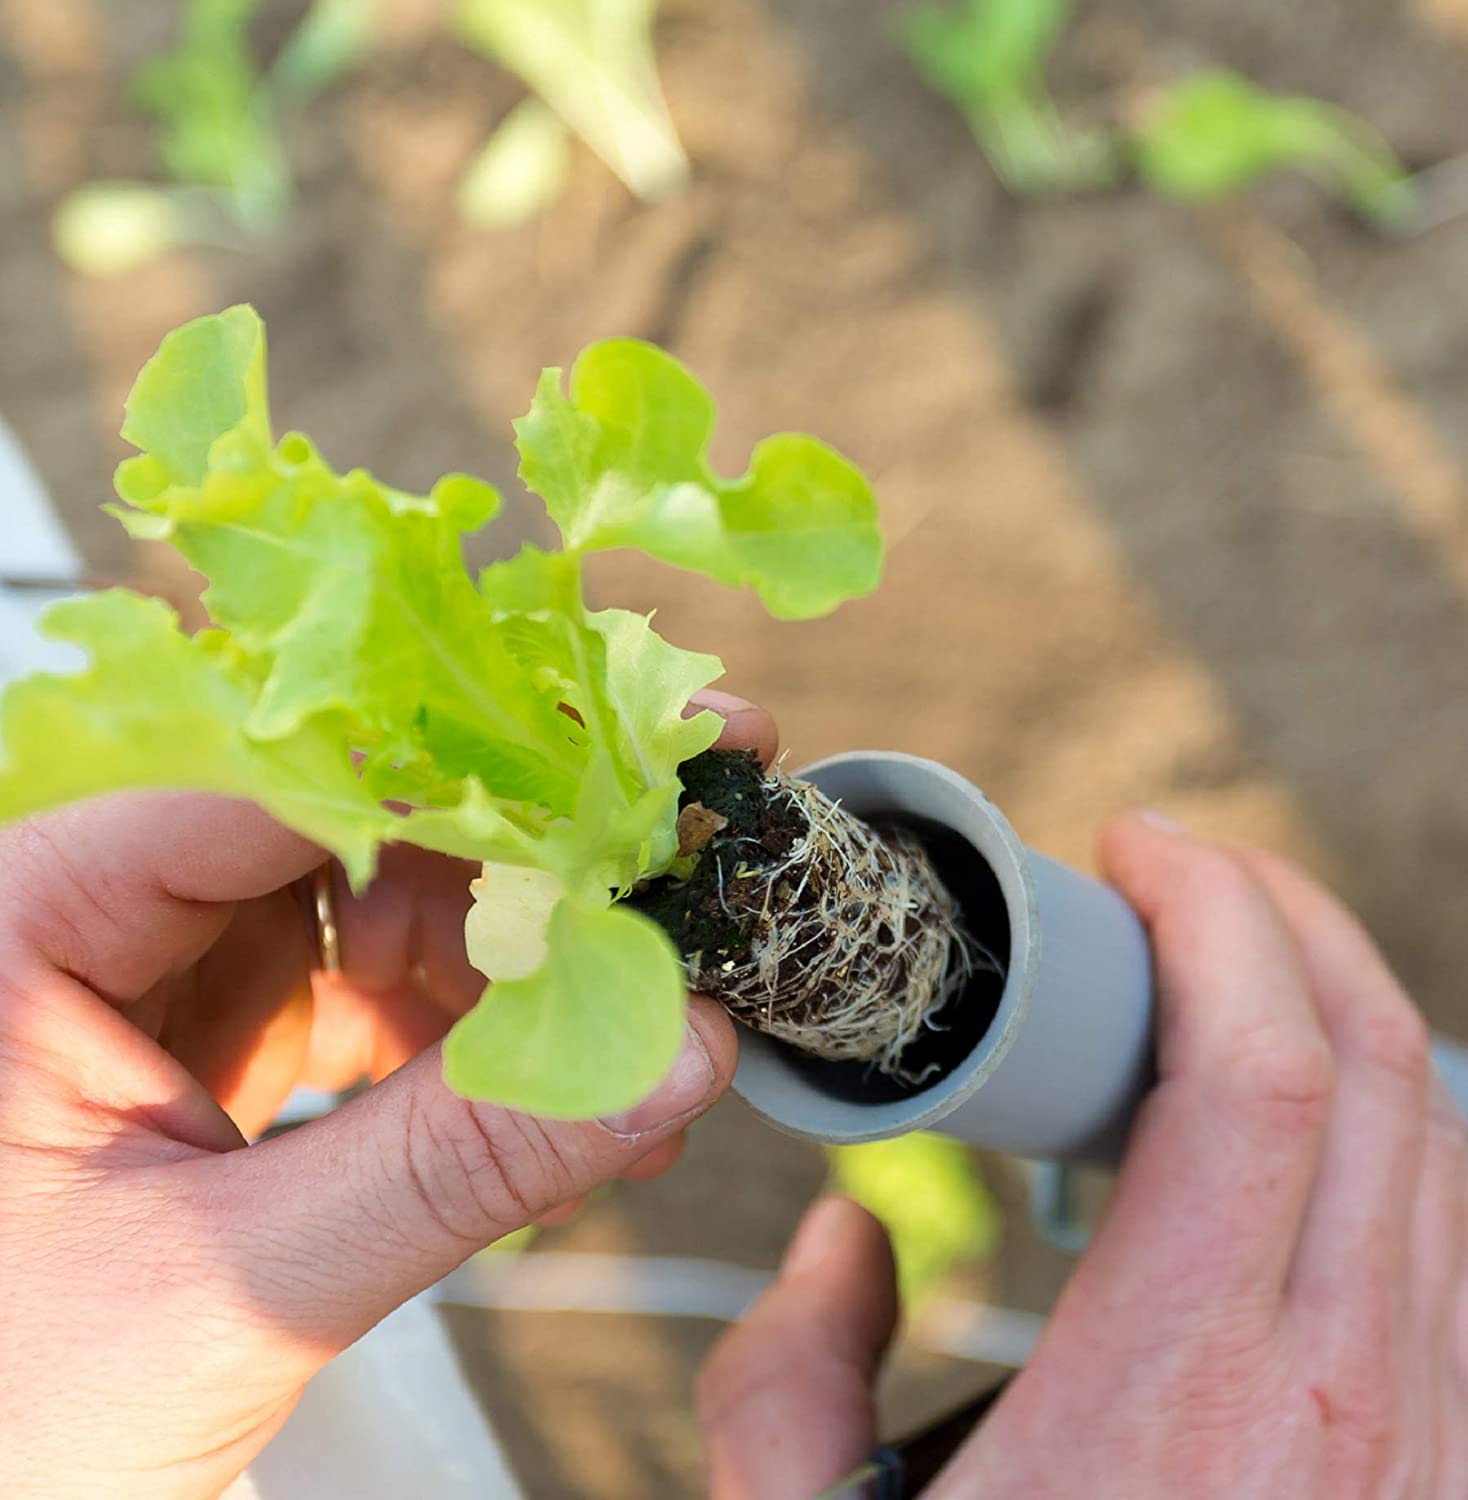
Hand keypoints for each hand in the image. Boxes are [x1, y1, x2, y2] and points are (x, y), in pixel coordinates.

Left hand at [0, 692, 773, 1499]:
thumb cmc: (6, 1429)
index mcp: (27, 919)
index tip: (622, 801)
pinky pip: (365, 997)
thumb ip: (459, 1163)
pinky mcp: (212, 1043)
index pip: (273, 789)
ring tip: (607, 1059)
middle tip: (647, 929)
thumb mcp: (239, 1285)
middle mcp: (93, 920)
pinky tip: (539, 1106)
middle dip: (507, 894)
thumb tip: (670, 1053)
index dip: (466, 791)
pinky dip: (463, 1047)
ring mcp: (157, 980)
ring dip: (504, 982)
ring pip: (371, 912)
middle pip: (341, 837)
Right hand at [698, 813, 1467, 1497]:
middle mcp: (1351, 1409)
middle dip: (1286, 912)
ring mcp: (1434, 1453)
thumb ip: (795, 1364)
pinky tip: (1309, 1122)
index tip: (1133, 844)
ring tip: (1235, 963)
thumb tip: (848, 1240)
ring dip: (1348, 1011)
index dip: (1212, 912)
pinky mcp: (1450, 1483)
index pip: (1259, 1071)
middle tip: (1182, 865)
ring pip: (1447, 1148)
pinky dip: (1396, 1135)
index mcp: (1181, 1391)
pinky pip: (1463, 1248)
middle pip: (1378, 1067)